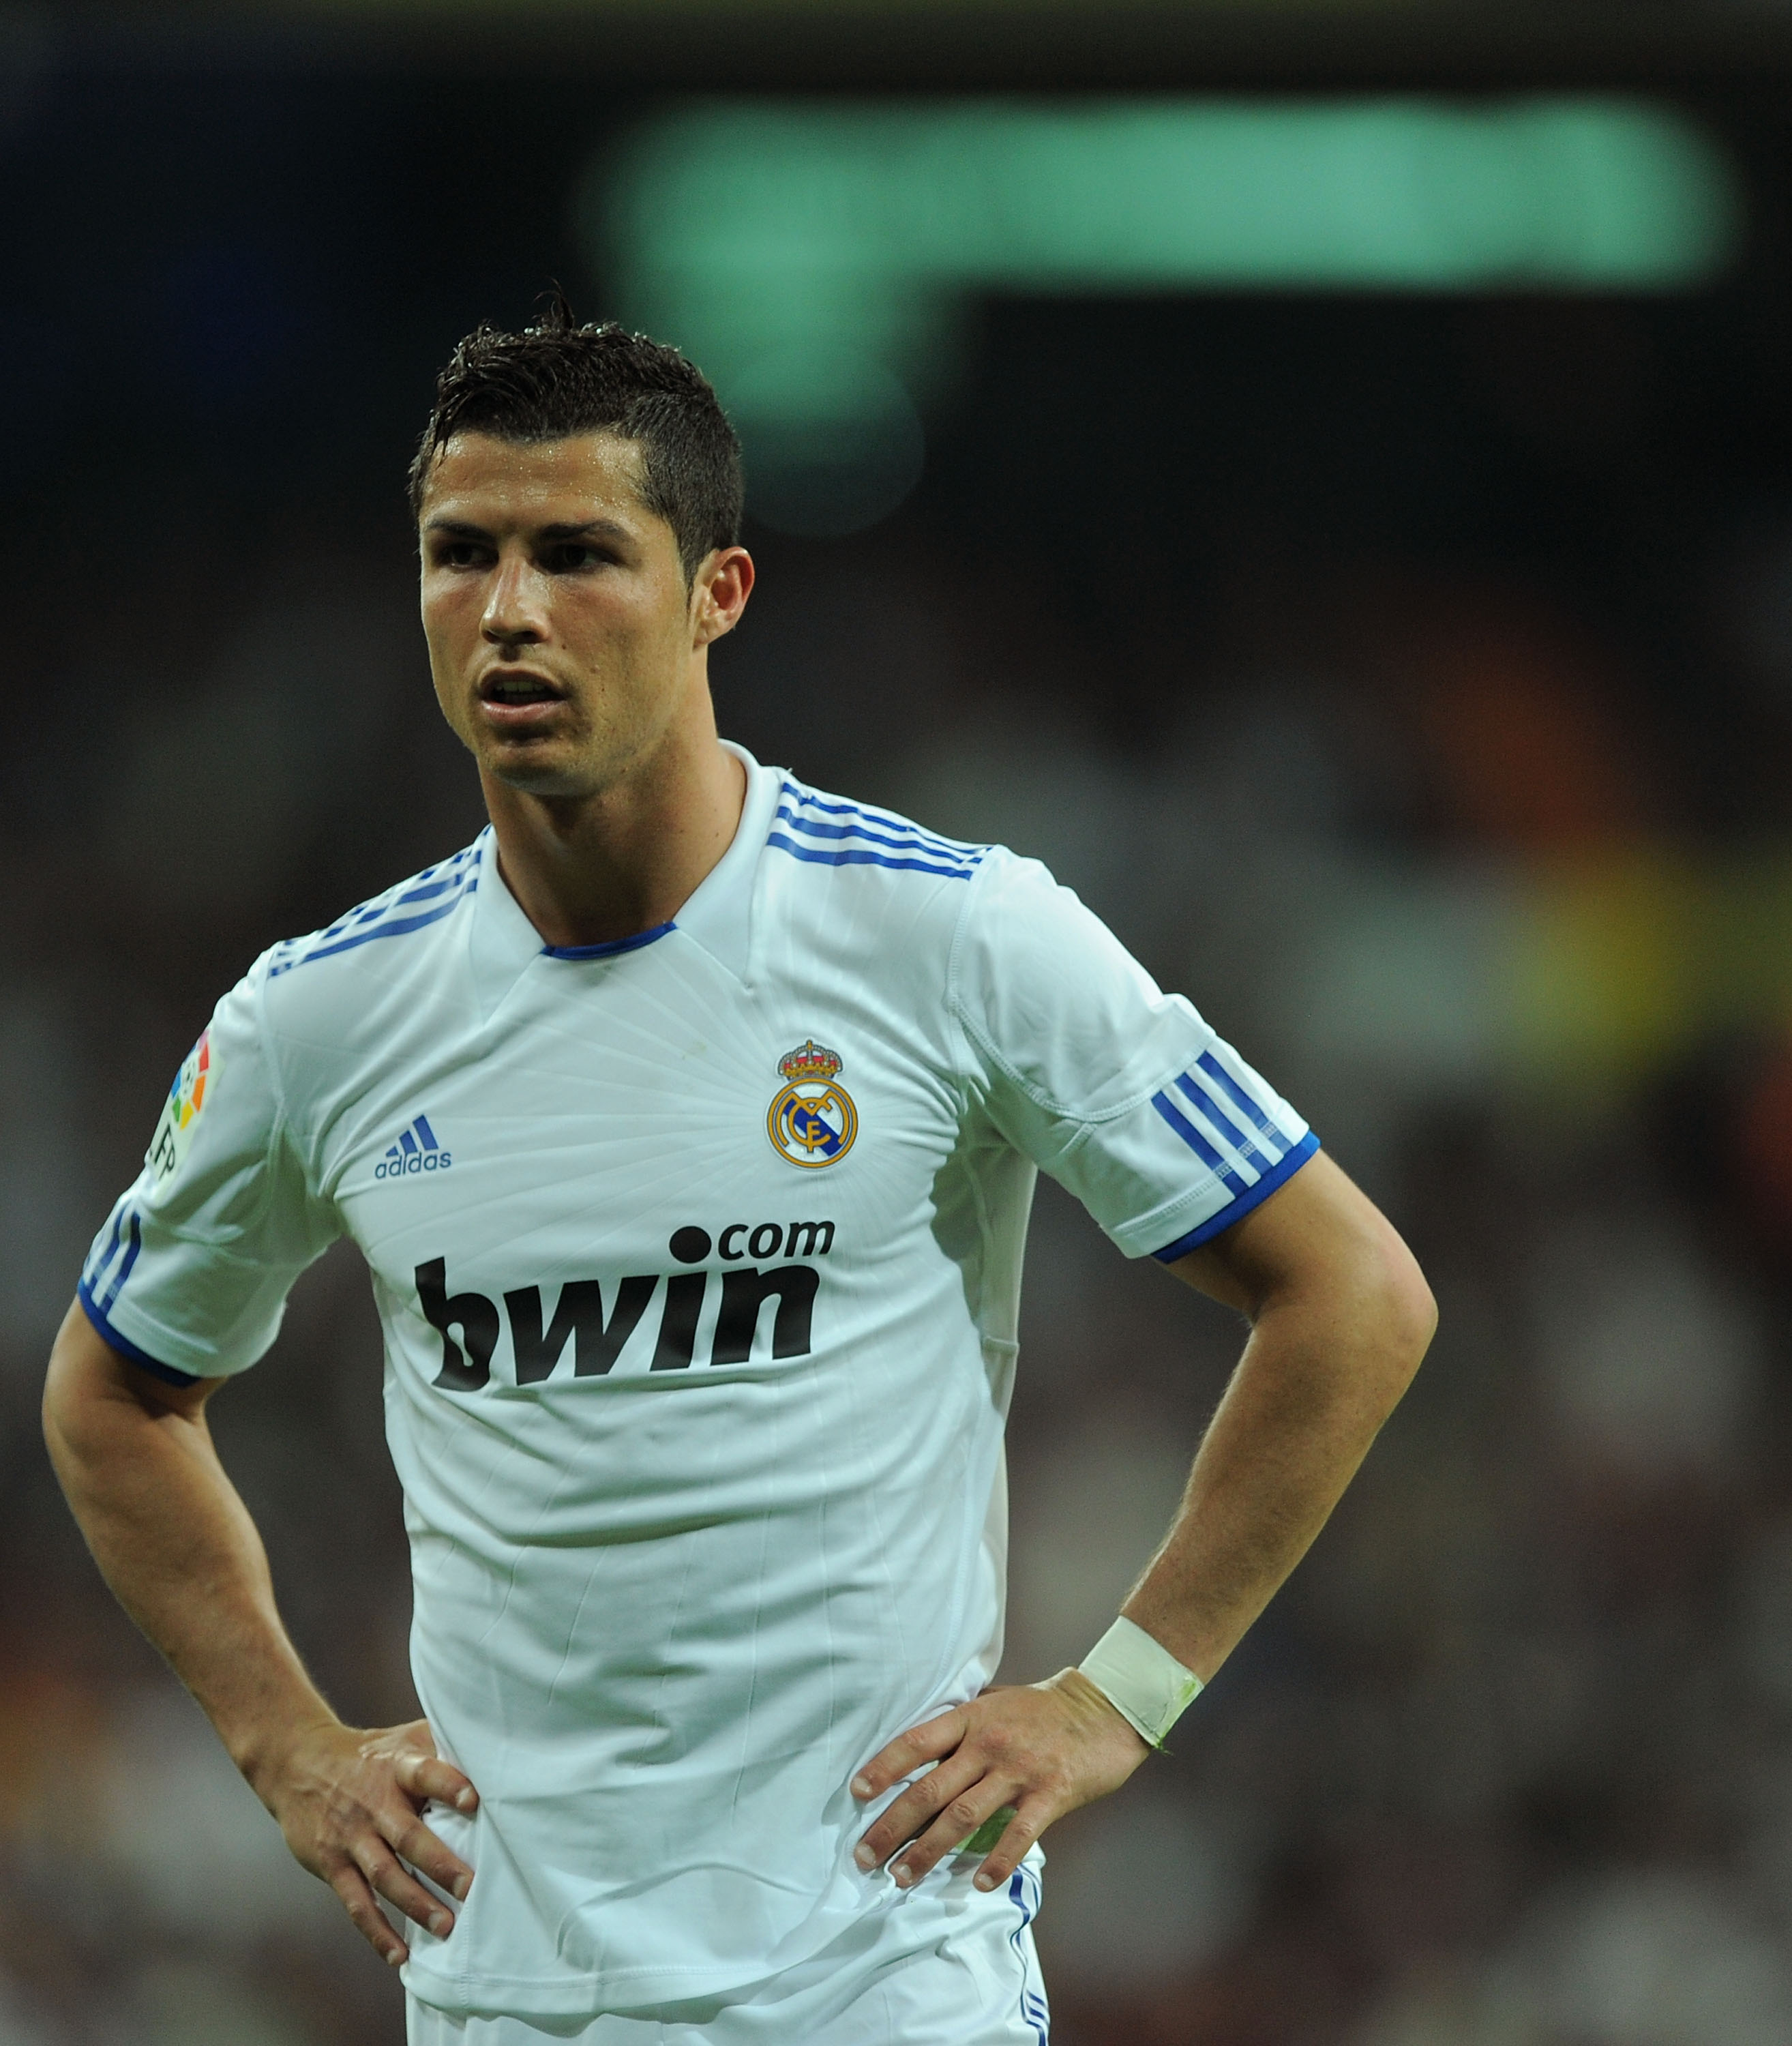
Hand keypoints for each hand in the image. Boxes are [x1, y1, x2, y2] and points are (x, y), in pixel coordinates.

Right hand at [249, 1717, 478, 1965]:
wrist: (298, 1764)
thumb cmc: (369, 1754)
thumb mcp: (402, 1739)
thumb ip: (441, 1745)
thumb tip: (493, 1751)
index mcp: (396, 1767)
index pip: (423, 1773)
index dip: (448, 1784)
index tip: (474, 1799)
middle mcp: (373, 1804)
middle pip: (407, 1836)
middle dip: (440, 1864)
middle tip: (470, 1888)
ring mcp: (351, 1837)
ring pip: (385, 1875)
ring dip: (415, 1904)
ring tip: (446, 1927)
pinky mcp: (332, 1864)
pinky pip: (356, 1903)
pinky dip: (377, 1932)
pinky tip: (399, 1955)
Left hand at [850, 1669, 1148, 1893]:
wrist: (1104, 1708)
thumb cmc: (1042, 1709)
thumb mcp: (995, 1704)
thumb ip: (961, 1728)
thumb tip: (918, 1752)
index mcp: (971, 1719)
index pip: (916, 1742)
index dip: (884, 1768)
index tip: (856, 1794)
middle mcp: (988, 1744)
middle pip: (929, 1789)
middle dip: (892, 1826)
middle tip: (865, 1857)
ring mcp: (1019, 1770)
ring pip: (963, 1817)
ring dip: (928, 1851)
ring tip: (902, 1878)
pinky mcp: (1050, 1794)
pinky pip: (1018, 1835)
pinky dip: (997, 1862)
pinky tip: (978, 1884)